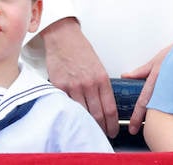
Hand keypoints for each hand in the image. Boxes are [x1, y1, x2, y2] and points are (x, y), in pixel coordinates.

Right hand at [41, 18, 118, 136]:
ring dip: (86, 124)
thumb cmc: (80, 50)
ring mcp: (73, 86)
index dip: (112, 125)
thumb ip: (101, 85)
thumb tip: (103, 104)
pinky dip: (71, 114)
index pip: (110, 109)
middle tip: (101, 135)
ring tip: (88, 130)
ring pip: (82, 114)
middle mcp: (89, 84)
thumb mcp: (98, 67)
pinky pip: (66, 106)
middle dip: (101, 128)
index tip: (112, 131)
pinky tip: (73, 119)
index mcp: (102, 79)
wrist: (63, 37)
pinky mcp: (59, 86)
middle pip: (97, 115)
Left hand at [121, 42, 172, 134]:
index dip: (137, 116)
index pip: (144, 101)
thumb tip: (126, 76)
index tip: (133, 128)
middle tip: (140, 129)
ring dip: (160, 116)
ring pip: (166, 108)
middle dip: (148, 120)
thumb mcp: (156, 61)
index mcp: (156, 78)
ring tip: (155, 124)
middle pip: (154, 108)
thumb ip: (141, 71)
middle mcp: (165, 86)